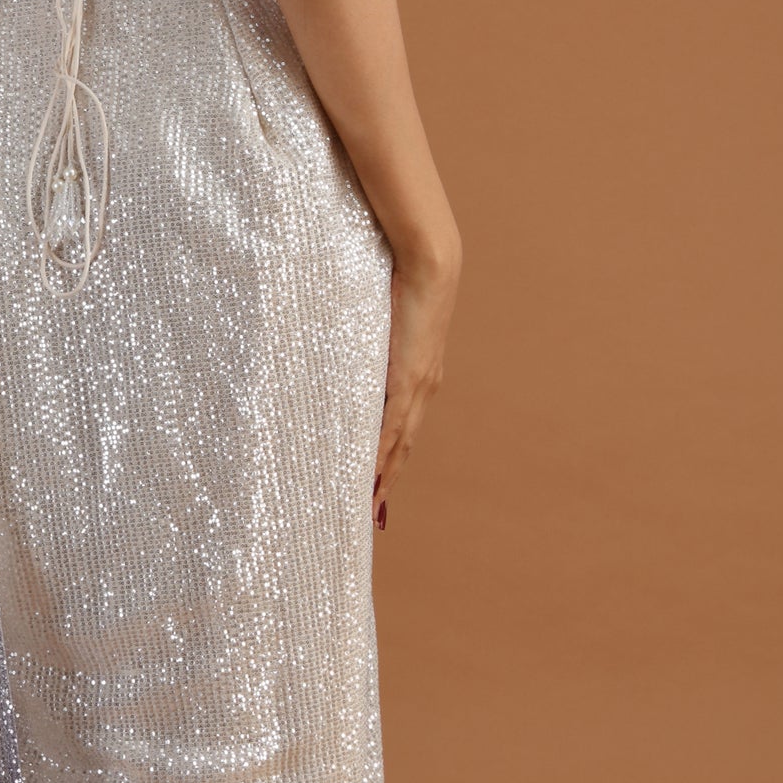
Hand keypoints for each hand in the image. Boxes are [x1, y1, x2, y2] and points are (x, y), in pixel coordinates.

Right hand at [373, 239, 458, 530]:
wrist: (431, 266)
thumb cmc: (404, 285)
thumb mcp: (384, 324)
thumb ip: (372, 345)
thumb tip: (351, 352)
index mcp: (419, 378)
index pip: (403, 430)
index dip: (391, 462)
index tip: (379, 489)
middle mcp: (424, 389)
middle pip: (403, 448)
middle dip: (388, 482)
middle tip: (374, 516)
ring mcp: (419, 387)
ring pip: (399, 445)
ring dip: (385, 477)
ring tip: (371, 507)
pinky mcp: (409, 378)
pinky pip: (393, 425)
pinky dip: (383, 454)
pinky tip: (373, 474)